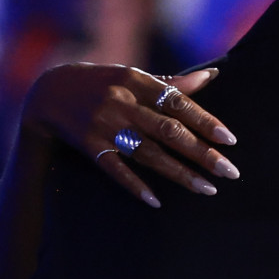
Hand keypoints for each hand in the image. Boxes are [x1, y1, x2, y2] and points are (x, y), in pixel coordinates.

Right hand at [23, 61, 236, 206]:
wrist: (48, 93)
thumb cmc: (101, 83)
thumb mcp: (133, 76)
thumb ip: (172, 82)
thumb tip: (212, 76)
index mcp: (138, 81)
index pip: (179, 103)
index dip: (206, 122)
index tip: (230, 140)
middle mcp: (123, 103)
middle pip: (169, 131)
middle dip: (202, 153)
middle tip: (230, 172)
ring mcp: (105, 126)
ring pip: (148, 153)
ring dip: (179, 173)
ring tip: (207, 189)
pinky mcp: (90, 145)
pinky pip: (115, 169)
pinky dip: (135, 185)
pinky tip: (157, 202)